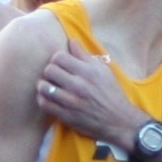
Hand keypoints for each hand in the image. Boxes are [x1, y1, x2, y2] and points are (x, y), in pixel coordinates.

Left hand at [30, 42, 148, 150]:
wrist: (118, 121)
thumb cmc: (111, 93)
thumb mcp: (103, 70)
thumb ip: (84, 55)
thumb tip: (71, 41)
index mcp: (88, 72)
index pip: (59, 57)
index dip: (57, 59)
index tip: (61, 65)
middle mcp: (79, 86)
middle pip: (49, 70)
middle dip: (50, 71)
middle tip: (56, 76)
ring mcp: (71, 102)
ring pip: (44, 87)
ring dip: (44, 85)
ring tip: (50, 86)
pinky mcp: (66, 116)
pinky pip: (44, 104)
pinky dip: (43, 99)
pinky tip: (49, 98)